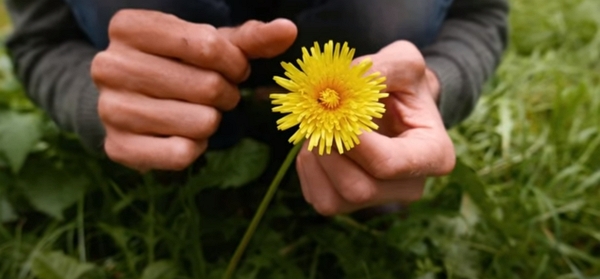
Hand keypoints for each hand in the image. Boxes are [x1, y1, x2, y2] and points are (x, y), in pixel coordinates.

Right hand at [92, 10, 296, 170]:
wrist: (132, 100)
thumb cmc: (178, 64)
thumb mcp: (210, 44)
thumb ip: (250, 37)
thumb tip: (288, 29)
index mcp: (129, 27)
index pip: (209, 46)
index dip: (234, 63)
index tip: (233, 68)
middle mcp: (109, 66)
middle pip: (207, 86)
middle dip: (226, 94)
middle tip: (217, 94)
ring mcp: (110, 109)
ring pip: (200, 123)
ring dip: (212, 120)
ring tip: (199, 111)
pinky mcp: (117, 147)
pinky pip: (181, 154)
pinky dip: (195, 148)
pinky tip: (184, 134)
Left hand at [296, 41, 454, 215]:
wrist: (396, 104)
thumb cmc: (403, 83)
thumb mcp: (403, 61)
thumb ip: (382, 66)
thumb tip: (345, 81)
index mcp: (434, 155)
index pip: (388, 164)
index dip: (355, 140)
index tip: (336, 108)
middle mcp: (409, 188)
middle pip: (358, 189)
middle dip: (329, 151)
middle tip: (319, 118)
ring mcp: (379, 201)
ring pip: (334, 200)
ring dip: (315, 160)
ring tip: (318, 128)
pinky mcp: (350, 204)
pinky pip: (319, 198)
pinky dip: (309, 170)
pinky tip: (317, 144)